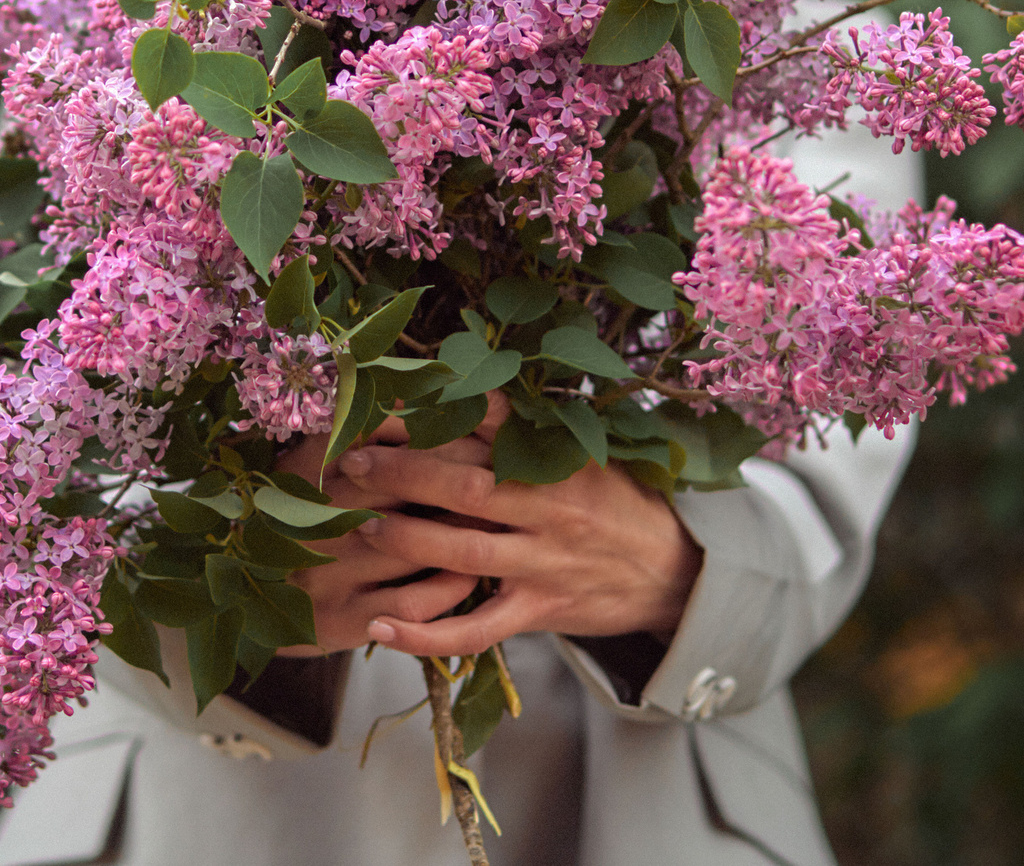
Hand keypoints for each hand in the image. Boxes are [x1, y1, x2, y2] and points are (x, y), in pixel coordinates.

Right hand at [271, 416, 488, 655]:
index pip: (384, 442)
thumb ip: (366, 430)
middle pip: (402, 491)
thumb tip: (433, 400)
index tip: (478, 436)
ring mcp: (325, 572)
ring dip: (461, 536)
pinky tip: (467, 575)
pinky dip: (447, 588)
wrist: (254, 595)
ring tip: (494, 525)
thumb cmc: (302, 515)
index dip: (437, 439)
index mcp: (308, 469)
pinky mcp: (340, 620)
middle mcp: (311, 519)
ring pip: (414, 548)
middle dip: (458, 484)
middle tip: (498, 481)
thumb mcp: (318, 463)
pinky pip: (411, 602)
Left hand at [341, 393, 701, 658]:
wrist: (673, 571)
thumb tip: (460, 389)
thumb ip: (528, 430)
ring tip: (361, 526)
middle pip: (465, 485)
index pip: (488, 425)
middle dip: (401, 472)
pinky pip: (476, 629)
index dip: (431, 412)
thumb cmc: (615, 503)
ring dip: (405, 538)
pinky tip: (382, 626)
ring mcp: (544, 561)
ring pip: (464, 551)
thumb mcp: (585, 453)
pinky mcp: (539, 610)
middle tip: (350, 462)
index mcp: (559, 458)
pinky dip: (426, 634)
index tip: (382, 406)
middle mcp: (551, 506)